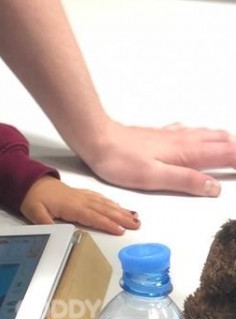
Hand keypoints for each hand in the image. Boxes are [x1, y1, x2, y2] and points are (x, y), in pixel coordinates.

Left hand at [21, 176, 140, 235]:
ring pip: (104, 203)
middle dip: (121, 218)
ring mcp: (81, 196)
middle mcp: (79, 200)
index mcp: (71, 206)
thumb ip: (47, 224)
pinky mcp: (80, 194)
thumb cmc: (32, 198)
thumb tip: (59, 234)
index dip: (106, 224)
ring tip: (135, 217)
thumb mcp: (34, 213)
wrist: (29, 181)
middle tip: (137, 225)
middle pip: (103, 210)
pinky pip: (99, 197)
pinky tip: (118, 206)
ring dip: (120, 210)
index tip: (121, 230)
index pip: (92, 216)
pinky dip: (110, 202)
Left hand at [83, 121, 234, 196]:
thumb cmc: (121, 160)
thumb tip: (215, 186)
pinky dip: (202, 133)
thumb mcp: (154, 177)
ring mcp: (170, 136)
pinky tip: (196, 133)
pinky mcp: (158, 135)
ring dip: (223, 139)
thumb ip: (186, 181)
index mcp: (185, 153)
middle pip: (219, 141)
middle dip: (235, 148)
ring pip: (206, 134)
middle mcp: (182, 141)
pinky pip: (188, 131)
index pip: (224, 154)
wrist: (97, 139)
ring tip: (232, 143)